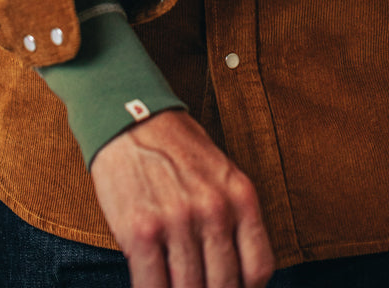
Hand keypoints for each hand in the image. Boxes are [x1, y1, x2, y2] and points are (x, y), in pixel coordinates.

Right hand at [91, 111, 274, 287]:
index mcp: (239, 196)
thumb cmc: (176, 147)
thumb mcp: (221, 174)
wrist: (130, 118)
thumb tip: (235, 274)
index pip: (258, 268)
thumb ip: (233, 218)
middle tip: (199, 287)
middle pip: (224, 286)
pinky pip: (152, 287)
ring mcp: (178, 221)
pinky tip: (152, 287)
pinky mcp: (141, 230)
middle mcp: (213, 210)